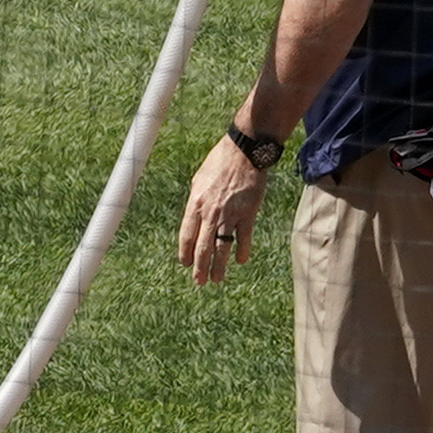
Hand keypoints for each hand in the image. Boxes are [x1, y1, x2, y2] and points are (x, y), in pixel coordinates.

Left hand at [175, 136, 267, 286]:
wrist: (244, 152)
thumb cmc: (219, 162)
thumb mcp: (199, 180)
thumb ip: (197, 202)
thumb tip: (194, 219)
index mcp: (196, 203)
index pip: (187, 235)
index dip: (185, 253)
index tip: (185, 264)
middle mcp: (211, 212)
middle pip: (203, 246)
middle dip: (200, 267)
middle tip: (199, 281)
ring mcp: (230, 214)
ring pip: (222, 246)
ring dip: (219, 265)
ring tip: (217, 279)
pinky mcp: (248, 213)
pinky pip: (243, 236)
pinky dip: (241, 250)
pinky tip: (240, 260)